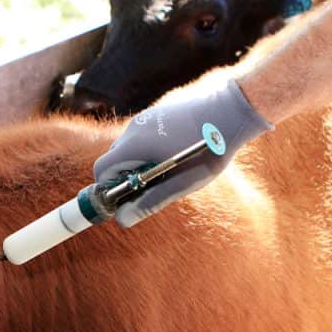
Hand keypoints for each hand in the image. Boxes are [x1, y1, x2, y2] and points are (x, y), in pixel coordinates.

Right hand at [92, 78, 272, 226]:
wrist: (229, 111)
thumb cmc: (206, 151)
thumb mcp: (180, 183)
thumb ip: (150, 201)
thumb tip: (123, 220)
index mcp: (134, 145)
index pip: (102, 170)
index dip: (108, 188)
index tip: (125, 199)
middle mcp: (134, 129)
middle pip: (113, 159)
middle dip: (125, 177)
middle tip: (150, 189)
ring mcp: (145, 118)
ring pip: (128, 147)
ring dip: (138, 163)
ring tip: (165, 172)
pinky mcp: (157, 113)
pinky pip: (141, 136)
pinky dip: (147, 150)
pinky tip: (173, 155)